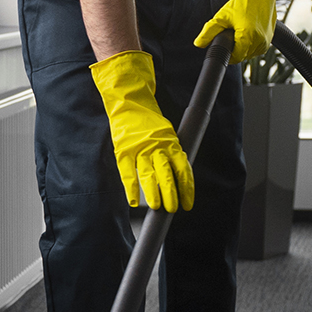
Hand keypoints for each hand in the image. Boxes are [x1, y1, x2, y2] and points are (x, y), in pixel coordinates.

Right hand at [89, 50, 194, 211]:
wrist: (129, 103)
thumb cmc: (150, 123)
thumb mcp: (168, 135)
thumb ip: (173, 154)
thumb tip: (181, 179)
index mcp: (171, 143)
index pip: (183, 170)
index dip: (186, 189)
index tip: (188, 204)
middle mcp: (157, 147)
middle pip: (166, 174)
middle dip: (170, 194)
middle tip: (172, 209)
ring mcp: (139, 149)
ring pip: (147, 175)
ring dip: (152, 193)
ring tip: (156, 206)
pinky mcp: (123, 151)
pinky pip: (127, 173)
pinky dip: (131, 188)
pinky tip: (134, 201)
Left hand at [195, 0, 282, 62]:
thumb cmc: (243, 1)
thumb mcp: (222, 16)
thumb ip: (209, 32)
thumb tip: (199, 43)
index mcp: (248, 38)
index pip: (235, 57)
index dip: (227, 53)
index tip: (224, 45)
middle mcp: (260, 41)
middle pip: (243, 55)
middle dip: (235, 47)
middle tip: (232, 33)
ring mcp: (266, 40)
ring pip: (251, 52)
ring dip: (244, 46)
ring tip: (241, 29)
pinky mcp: (270, 37)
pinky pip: (258, 47)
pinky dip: (252, 42)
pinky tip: (248, 30)